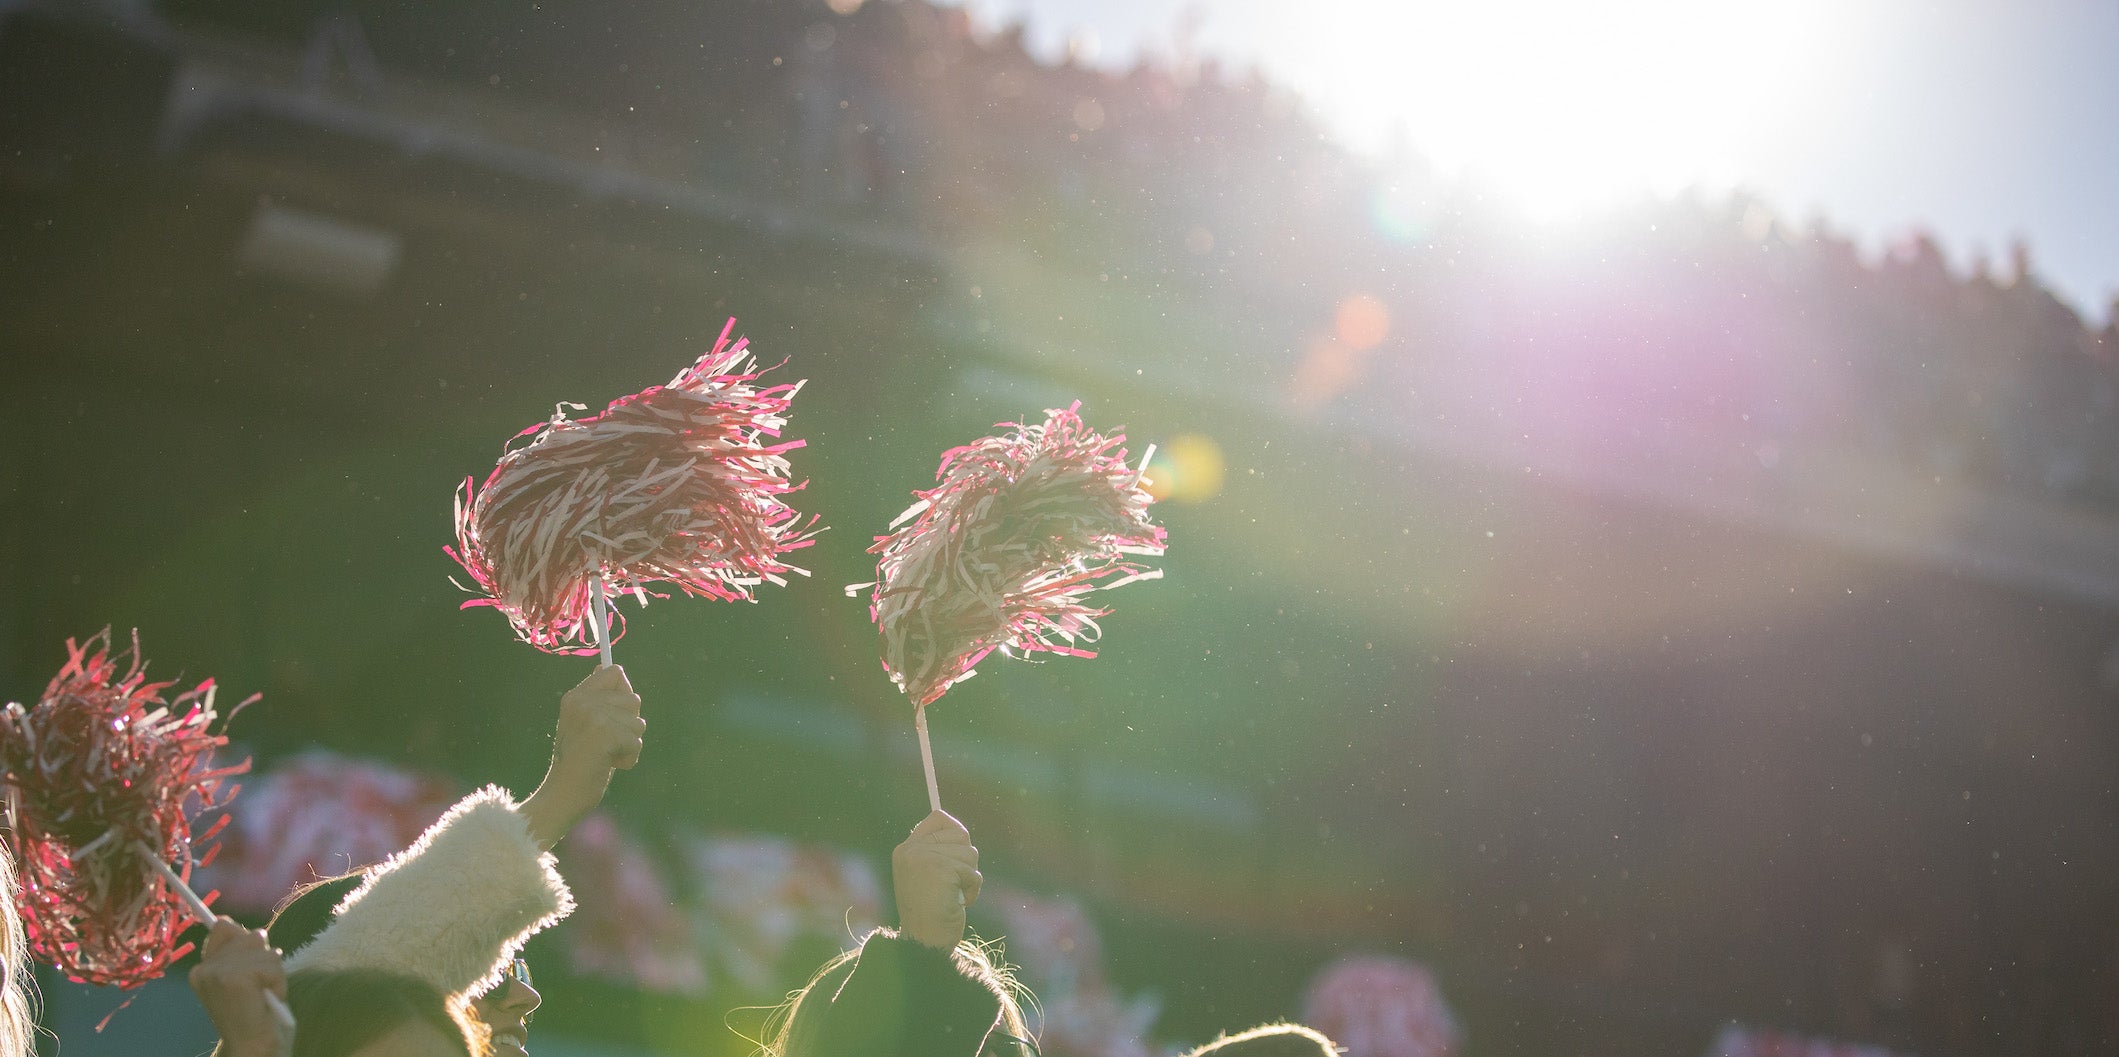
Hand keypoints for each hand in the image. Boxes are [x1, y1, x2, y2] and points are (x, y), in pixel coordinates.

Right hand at [190, 917, 294, 1056]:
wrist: (252, 1048)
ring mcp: (216, 973)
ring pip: (265, 951)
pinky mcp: (233, 978)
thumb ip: (242, 953)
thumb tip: (243, 927)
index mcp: (201, 969)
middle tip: (258, 991)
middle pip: (251, 936)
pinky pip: (272, 964)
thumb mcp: (246, 977)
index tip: (250, 972)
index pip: (224, 926)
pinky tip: (265, 1000)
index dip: (247, 944)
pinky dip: (277, 982)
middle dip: (266, 961)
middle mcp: (202, 969)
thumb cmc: (255, 1014)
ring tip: (262, 997)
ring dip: (274, 974)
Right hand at [522, 664, 645, 847]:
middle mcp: (581, 701)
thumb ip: (598, 700)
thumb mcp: (584, 725)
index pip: (615, 672)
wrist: (562, 796)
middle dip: (628, 726)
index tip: (613, 717)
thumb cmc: (579, 763)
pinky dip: (628, 759)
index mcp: (575, 696)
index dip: (623, 695)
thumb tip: (608, 668)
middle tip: (604, 744)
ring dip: (628, 745)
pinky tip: (608, 766)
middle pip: (633, 699)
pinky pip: (636, 742)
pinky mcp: (603, 733)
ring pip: (638, 723)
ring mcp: (592, 715)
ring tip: (605, 757)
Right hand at [892, 810, 981, 949]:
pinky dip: (972, 889)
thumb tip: (960, 833)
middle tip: (955, 881)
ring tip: (954, 895)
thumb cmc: (929, 914)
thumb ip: (937, 854)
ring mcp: (925, 858)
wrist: (923, 942)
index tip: (960, 850)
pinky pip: (973, 873)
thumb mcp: (926, 878)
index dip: (955, 830)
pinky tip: (958, 902)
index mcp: (906, 850)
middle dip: (966, 860)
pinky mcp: (941, 869)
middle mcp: (912, 850)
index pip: (938, 818)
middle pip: (961, 834)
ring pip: (970, 853)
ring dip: (970, 877)